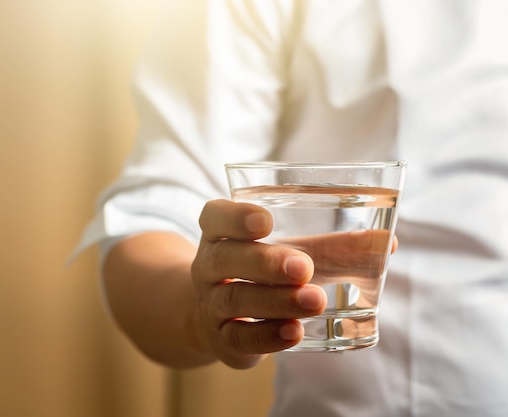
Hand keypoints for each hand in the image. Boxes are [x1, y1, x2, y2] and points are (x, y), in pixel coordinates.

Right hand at [191, 199, 326, 368]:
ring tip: (315, 300)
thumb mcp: (291, 253)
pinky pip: (238, 337)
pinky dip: (267, 336)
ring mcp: (211, 304)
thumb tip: (386, 242)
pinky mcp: (222, 339)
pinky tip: (294, 332)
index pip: (214, 218)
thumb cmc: (264, 275)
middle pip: (225, 259)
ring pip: (234, 299)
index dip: (234, 218)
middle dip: (265, 262)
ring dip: (275, 300)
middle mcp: (209, 267)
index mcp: (222, 235)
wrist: (221, 318)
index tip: (266, 221)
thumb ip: (333, 248)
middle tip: (304, 267)